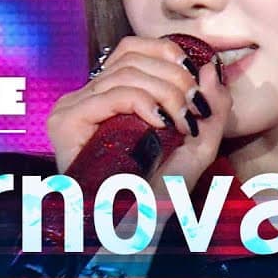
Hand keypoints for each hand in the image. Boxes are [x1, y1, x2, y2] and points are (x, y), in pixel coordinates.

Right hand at [44, 36, 230, 198]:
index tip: (196, 80)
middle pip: (132, 57)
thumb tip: (211, 67)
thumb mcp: (199, 143)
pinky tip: (161, 123)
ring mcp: (72, 108)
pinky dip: (143, 102)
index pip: (132, 48)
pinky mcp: (66, 123)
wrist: (136, 229)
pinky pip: (111, 94)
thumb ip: (211, 106)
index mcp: (110, 95)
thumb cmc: (163, 191)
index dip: (167, 51)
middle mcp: (87, 97)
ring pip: (126, 73)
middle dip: (175, 78)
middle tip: (194, 110)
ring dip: (165, 92)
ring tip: (182, 123)